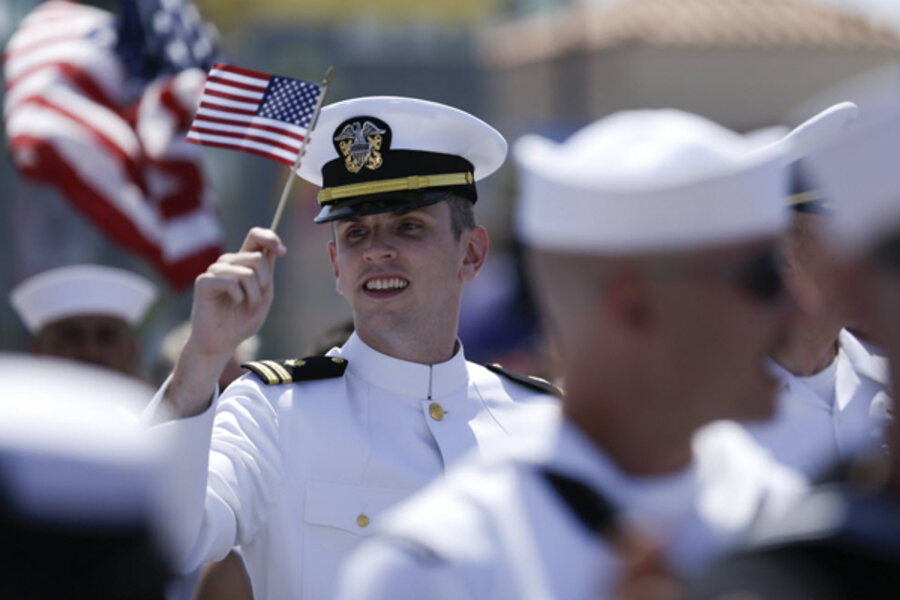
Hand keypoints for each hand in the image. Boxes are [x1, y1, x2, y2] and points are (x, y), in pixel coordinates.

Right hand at [164, 228, 286, 416]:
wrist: (221, 343)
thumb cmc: (241, 322)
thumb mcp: (263, 297)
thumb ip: (267, 274)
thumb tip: (271, 250)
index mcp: (243, 263)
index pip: (255, 237)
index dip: (270, 238)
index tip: (282, 251)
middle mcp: (228, 263)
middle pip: (257, 258)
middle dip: (264, 282)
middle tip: (257, 301)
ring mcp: (215, 271)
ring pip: (246, 272)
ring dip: (253, 295)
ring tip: (246, 307)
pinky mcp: (203, 281)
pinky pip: (231, 282)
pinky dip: (239, 297)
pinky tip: (232, 305)